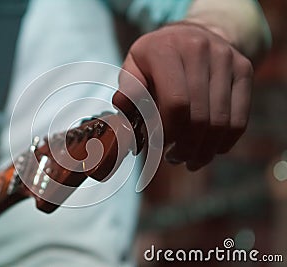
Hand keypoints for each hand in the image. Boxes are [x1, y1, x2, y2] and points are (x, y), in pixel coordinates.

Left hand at [113, 22, 253, 170]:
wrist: (192, 34)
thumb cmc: (156, 58)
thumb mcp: (133, 67)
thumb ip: (128, 94)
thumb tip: (125, 123)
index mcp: (166, 50)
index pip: (175, 103)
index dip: (168, 133)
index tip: (159, 147)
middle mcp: (200, 49)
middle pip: (199, 117)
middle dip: (185, 147)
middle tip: (174, 159)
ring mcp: (226, 58)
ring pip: (221, 122)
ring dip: (204, 150)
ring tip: (189, 160)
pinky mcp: (245, 69)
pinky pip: (239, 119)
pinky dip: (224, 142)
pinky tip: (209, 149)